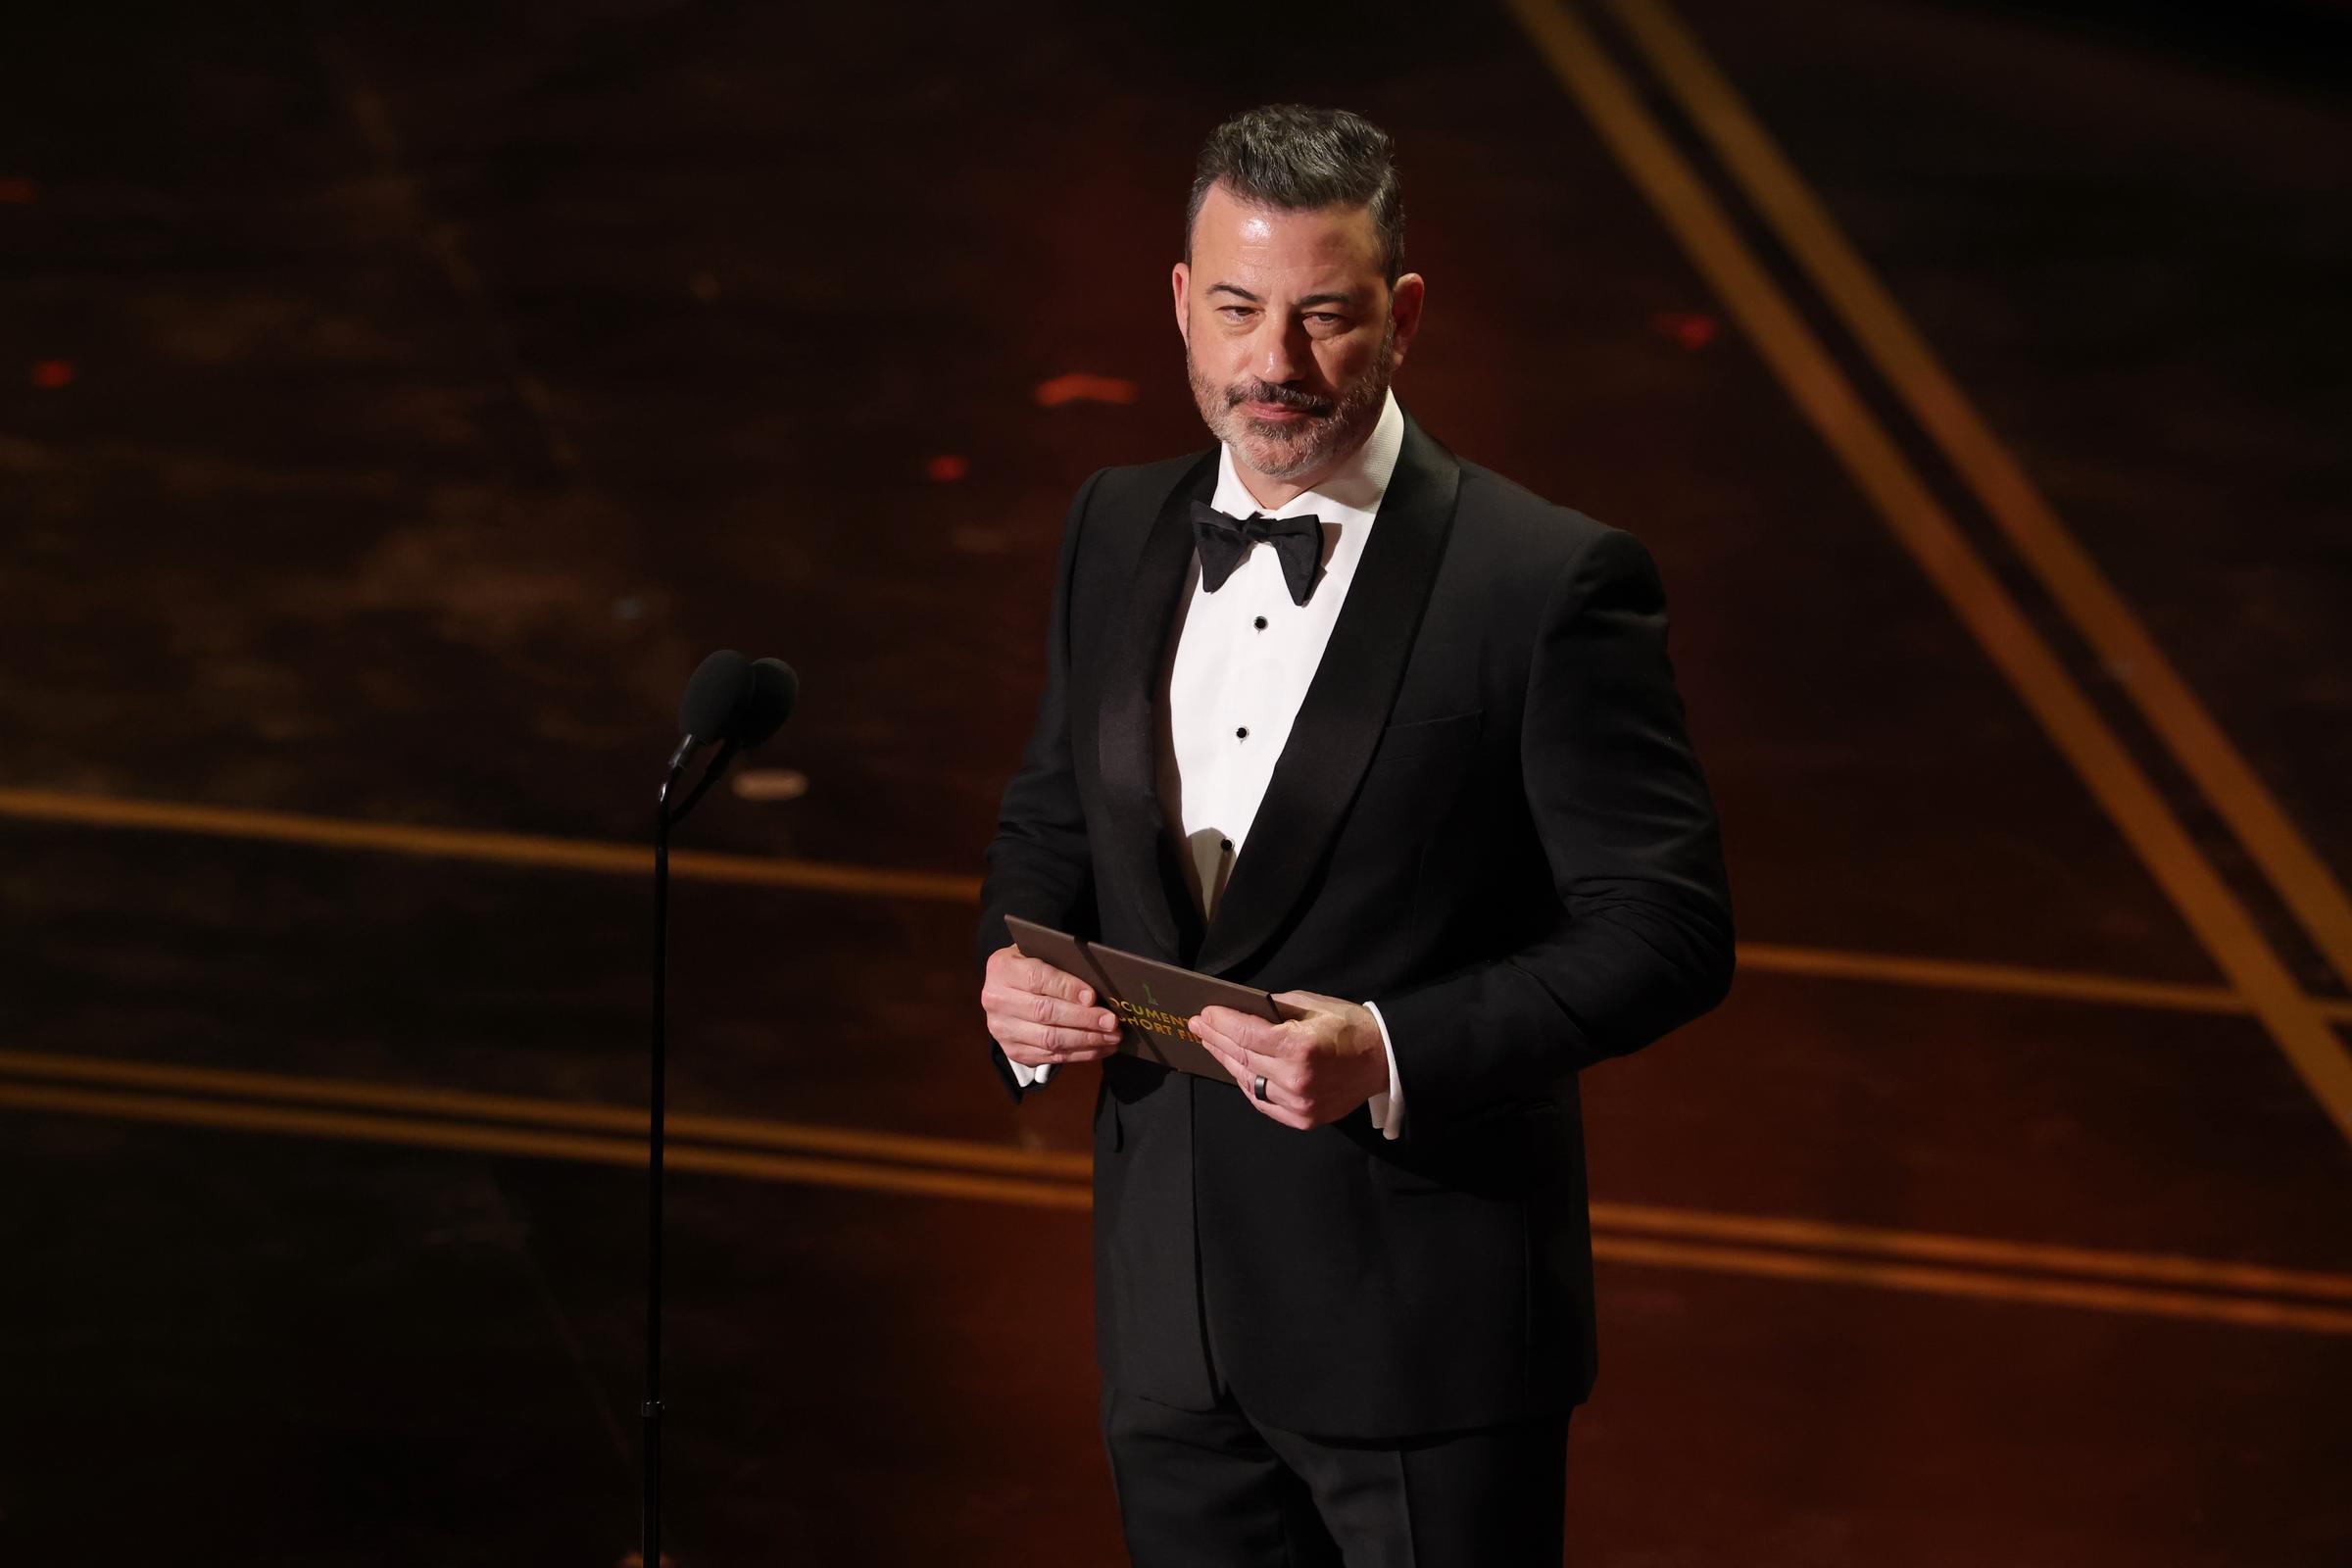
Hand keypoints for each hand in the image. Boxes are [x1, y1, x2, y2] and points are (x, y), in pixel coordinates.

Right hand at [981, 944, 1123, 1068]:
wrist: (1007, 988)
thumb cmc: (1033, 966)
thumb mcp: (1040, 953)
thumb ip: (1063, 964)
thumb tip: (1096, 990)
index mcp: (1001, 968)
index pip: (1036, 979)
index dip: (1066, 988)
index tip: (1092, 996)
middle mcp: (996, 1000)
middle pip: (1045, 1013)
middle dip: (1084, 1019)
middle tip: (1112, 1021)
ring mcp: (1002, 1030)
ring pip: (1050, 1039)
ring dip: (1087, 1040)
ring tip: (1112, 1036)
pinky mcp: (1012, 1051)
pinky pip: (1051, 1057)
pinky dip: (1080, 1054)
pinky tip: (1101, 1048)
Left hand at [1190, 990, 1387, 1129]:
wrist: (1384, 1061)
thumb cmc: (1350, 1027)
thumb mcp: (1314, 1005)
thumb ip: (1275, 1009)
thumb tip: (1243, 1011)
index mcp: (1299, 1046)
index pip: (1246, 1034)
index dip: (1221, 1023)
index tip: (1204, 1013)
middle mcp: (1295, 1078)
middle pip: (1243, 1057)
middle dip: (1217, 1039)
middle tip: (1198, 1027)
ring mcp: (1298, 1103)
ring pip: (1249, 1081)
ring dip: (1228, 1062)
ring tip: (1212, 1045)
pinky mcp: (1302, 1118)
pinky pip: (1263, 1101)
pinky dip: (1248, 1084)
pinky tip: (1236, 1068)